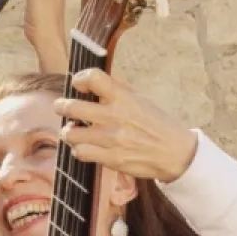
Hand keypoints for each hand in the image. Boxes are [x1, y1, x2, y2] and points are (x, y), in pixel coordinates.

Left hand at [52, 68, 197, 182]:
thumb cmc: (155, 123)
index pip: (93, 78)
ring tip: (74, 130)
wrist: (174, 152)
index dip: (79, 78)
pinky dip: (79, 150)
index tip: (78, 84)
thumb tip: (93, 77)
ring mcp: (111, 138)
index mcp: (123, 98)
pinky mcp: (111, 158)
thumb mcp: (139, 99)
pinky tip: (85, 147)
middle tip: (61, 107)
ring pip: (71, 133)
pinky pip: (80, 152)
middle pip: (72, 107)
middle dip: (61, 106)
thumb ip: (117, 87)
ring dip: (69, 131)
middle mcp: (115, 116)